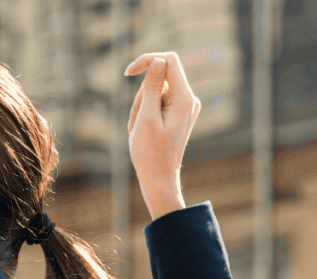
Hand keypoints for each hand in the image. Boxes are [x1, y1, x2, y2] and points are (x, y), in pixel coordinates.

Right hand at [124, 52, 200, 220]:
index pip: (168, 61)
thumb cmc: (150, 153)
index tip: (127, 73)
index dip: (147, 61)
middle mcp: (188, 99)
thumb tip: (158, 60)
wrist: (159, 178)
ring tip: (139, 130)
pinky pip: (157, 101)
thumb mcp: (146, 118)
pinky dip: (145, 112)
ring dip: (141, 105)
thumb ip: (152, 88)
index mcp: (184, 98)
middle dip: (141, 94)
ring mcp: (184, 106)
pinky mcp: (177, 112)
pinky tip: (143, 131)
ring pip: (155, 90)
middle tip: (136, 121)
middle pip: (159, 77)